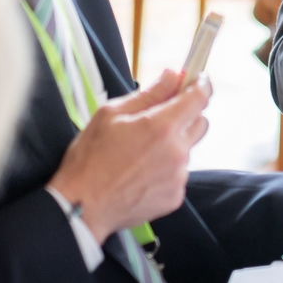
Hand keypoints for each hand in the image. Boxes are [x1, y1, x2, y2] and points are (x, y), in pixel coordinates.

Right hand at [47, 70, 210, 242]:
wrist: (81, 207)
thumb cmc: (90, 159)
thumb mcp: (111, 115)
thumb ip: (149, 94)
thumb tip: (174, 75)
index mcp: (163, 126)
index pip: (200, 98)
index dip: (201, 85)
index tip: (197, 81)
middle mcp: (177, 151)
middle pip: (200, 123)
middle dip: (186, 116)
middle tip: (160, 119)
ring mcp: (179, 176)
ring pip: (187, 150)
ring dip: (173, 145)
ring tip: (141, 154)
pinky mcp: (175, 196)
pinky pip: (179, 174)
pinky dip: (167, 170)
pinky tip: (141, 174)